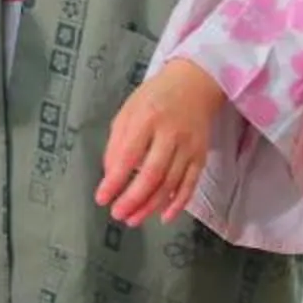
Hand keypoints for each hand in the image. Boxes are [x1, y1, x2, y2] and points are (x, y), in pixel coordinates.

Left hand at [95, 59, 222, 226]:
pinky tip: (164, 216)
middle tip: (118, 214)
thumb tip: (110, 176)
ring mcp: (189, 146)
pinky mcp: (201, 155)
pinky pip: (190, 184)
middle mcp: (170, 133)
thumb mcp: (128, 111)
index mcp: (147, 118)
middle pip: (152, 174)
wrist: (195, 83)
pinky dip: (178, 203)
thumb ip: (117, 143)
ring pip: (170, 183)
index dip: (114, 181)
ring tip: (133, 219)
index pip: (128, 155)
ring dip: (151, 206)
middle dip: (133, 199)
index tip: (102, 198)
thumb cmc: (155, 97)